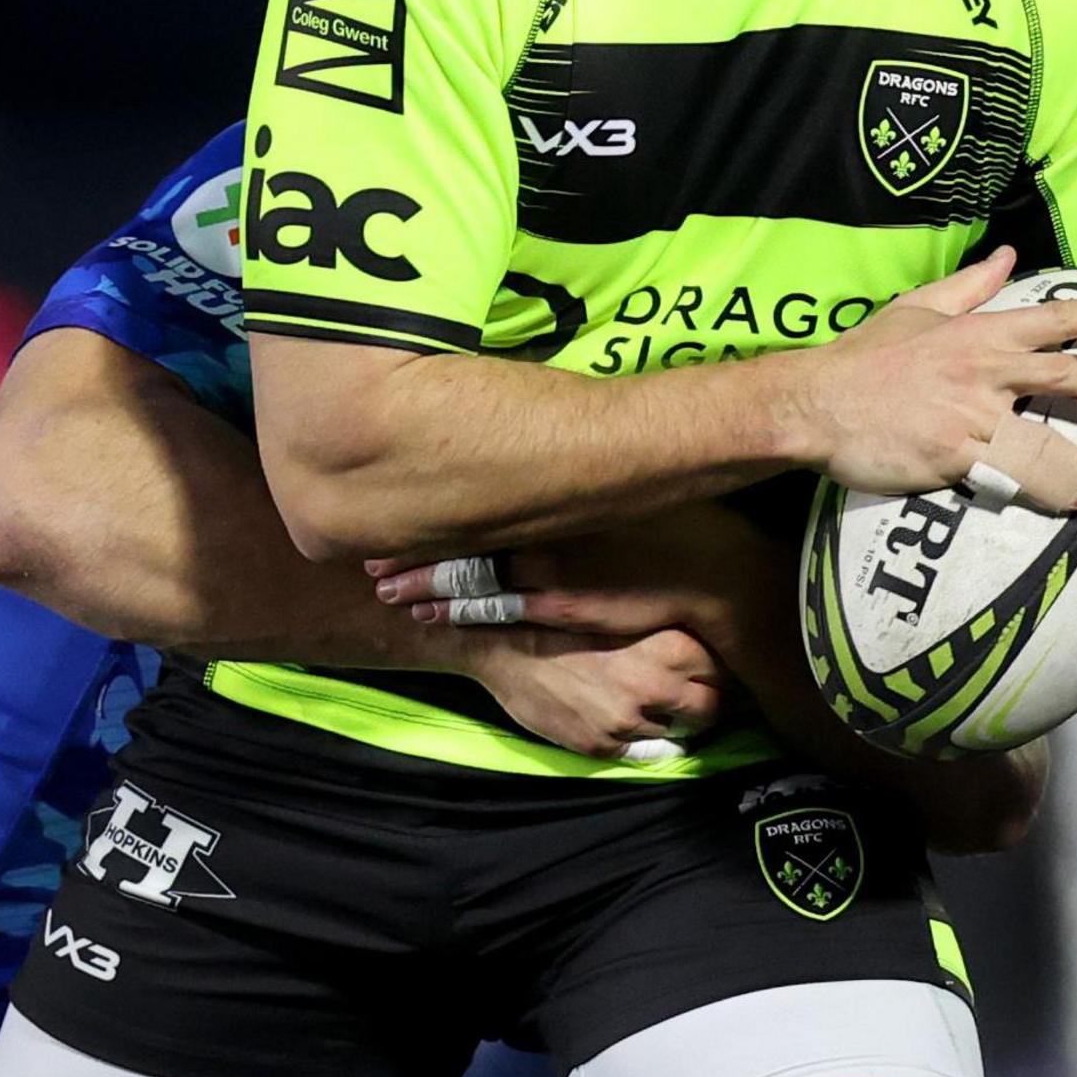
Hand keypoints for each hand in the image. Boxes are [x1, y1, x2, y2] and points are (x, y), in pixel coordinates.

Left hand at [372, 505, 780, 656]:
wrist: (708, 568)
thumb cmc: (667, 526)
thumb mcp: (613, 493)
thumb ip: (573, 485)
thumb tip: (543, 465)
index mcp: (552, 499)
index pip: (477, 503)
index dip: (432, 513)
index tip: (390, 513)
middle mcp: (540, 528)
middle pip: (460, 537)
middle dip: (412, 548)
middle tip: (368, 557)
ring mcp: (546, 567)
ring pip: (466, 573)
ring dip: (422, 581)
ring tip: (384, 587)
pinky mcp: (558, 603)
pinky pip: (493, 608)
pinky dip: (454, 608)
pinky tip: (425, 611)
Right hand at [468, 625, 726, 760]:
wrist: (502, 646)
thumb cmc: (561, 621)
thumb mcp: (622, 614)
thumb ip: (664, 636)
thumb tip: (700, 652)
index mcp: (665, 646)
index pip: (720, 670)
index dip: (719, 675)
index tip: (713, 676)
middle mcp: (654, 686)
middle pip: (710, 709)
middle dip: (708, 706)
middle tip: (696, 701)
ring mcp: (628, 720)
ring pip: (677, 733)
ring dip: (670, 723)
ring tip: (652, 706)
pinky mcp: (602, 746)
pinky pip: (639, 750)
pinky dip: (637, 738)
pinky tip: (622, 720)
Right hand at [777, 247, 1076, 514]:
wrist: (812, 405)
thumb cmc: (863, 357)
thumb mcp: (915, 308)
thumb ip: (969, 286)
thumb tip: (1009, 257)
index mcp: (979, 332)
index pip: (1054, 318)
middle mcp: (983, 371)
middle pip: (1068, 375)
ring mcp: (970, 417)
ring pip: (1046, 440)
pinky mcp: (953, 456)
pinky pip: (1009, 477)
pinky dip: (1043, 491)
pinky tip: (1070, 505)